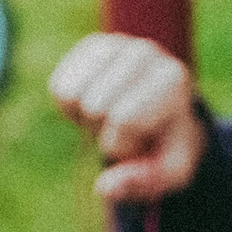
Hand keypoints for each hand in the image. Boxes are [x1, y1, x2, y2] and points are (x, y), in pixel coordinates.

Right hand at [49, 31, 206, 202]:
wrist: (166, 110)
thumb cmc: (168, 142)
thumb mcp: (171, 171)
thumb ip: (143, 183)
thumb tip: (104, 188)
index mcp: (173, 79)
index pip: (124, 119)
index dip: (124, 144)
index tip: (140, 142)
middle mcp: (146, 52)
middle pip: (95, 106)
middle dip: (103, 130)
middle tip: (126, 129)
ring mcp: (117, 44)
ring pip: (72, 95)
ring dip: (86, 118)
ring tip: (112, 117)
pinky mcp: (92, 46)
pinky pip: (59, 87)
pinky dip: (70, 108)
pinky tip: (97, 103)